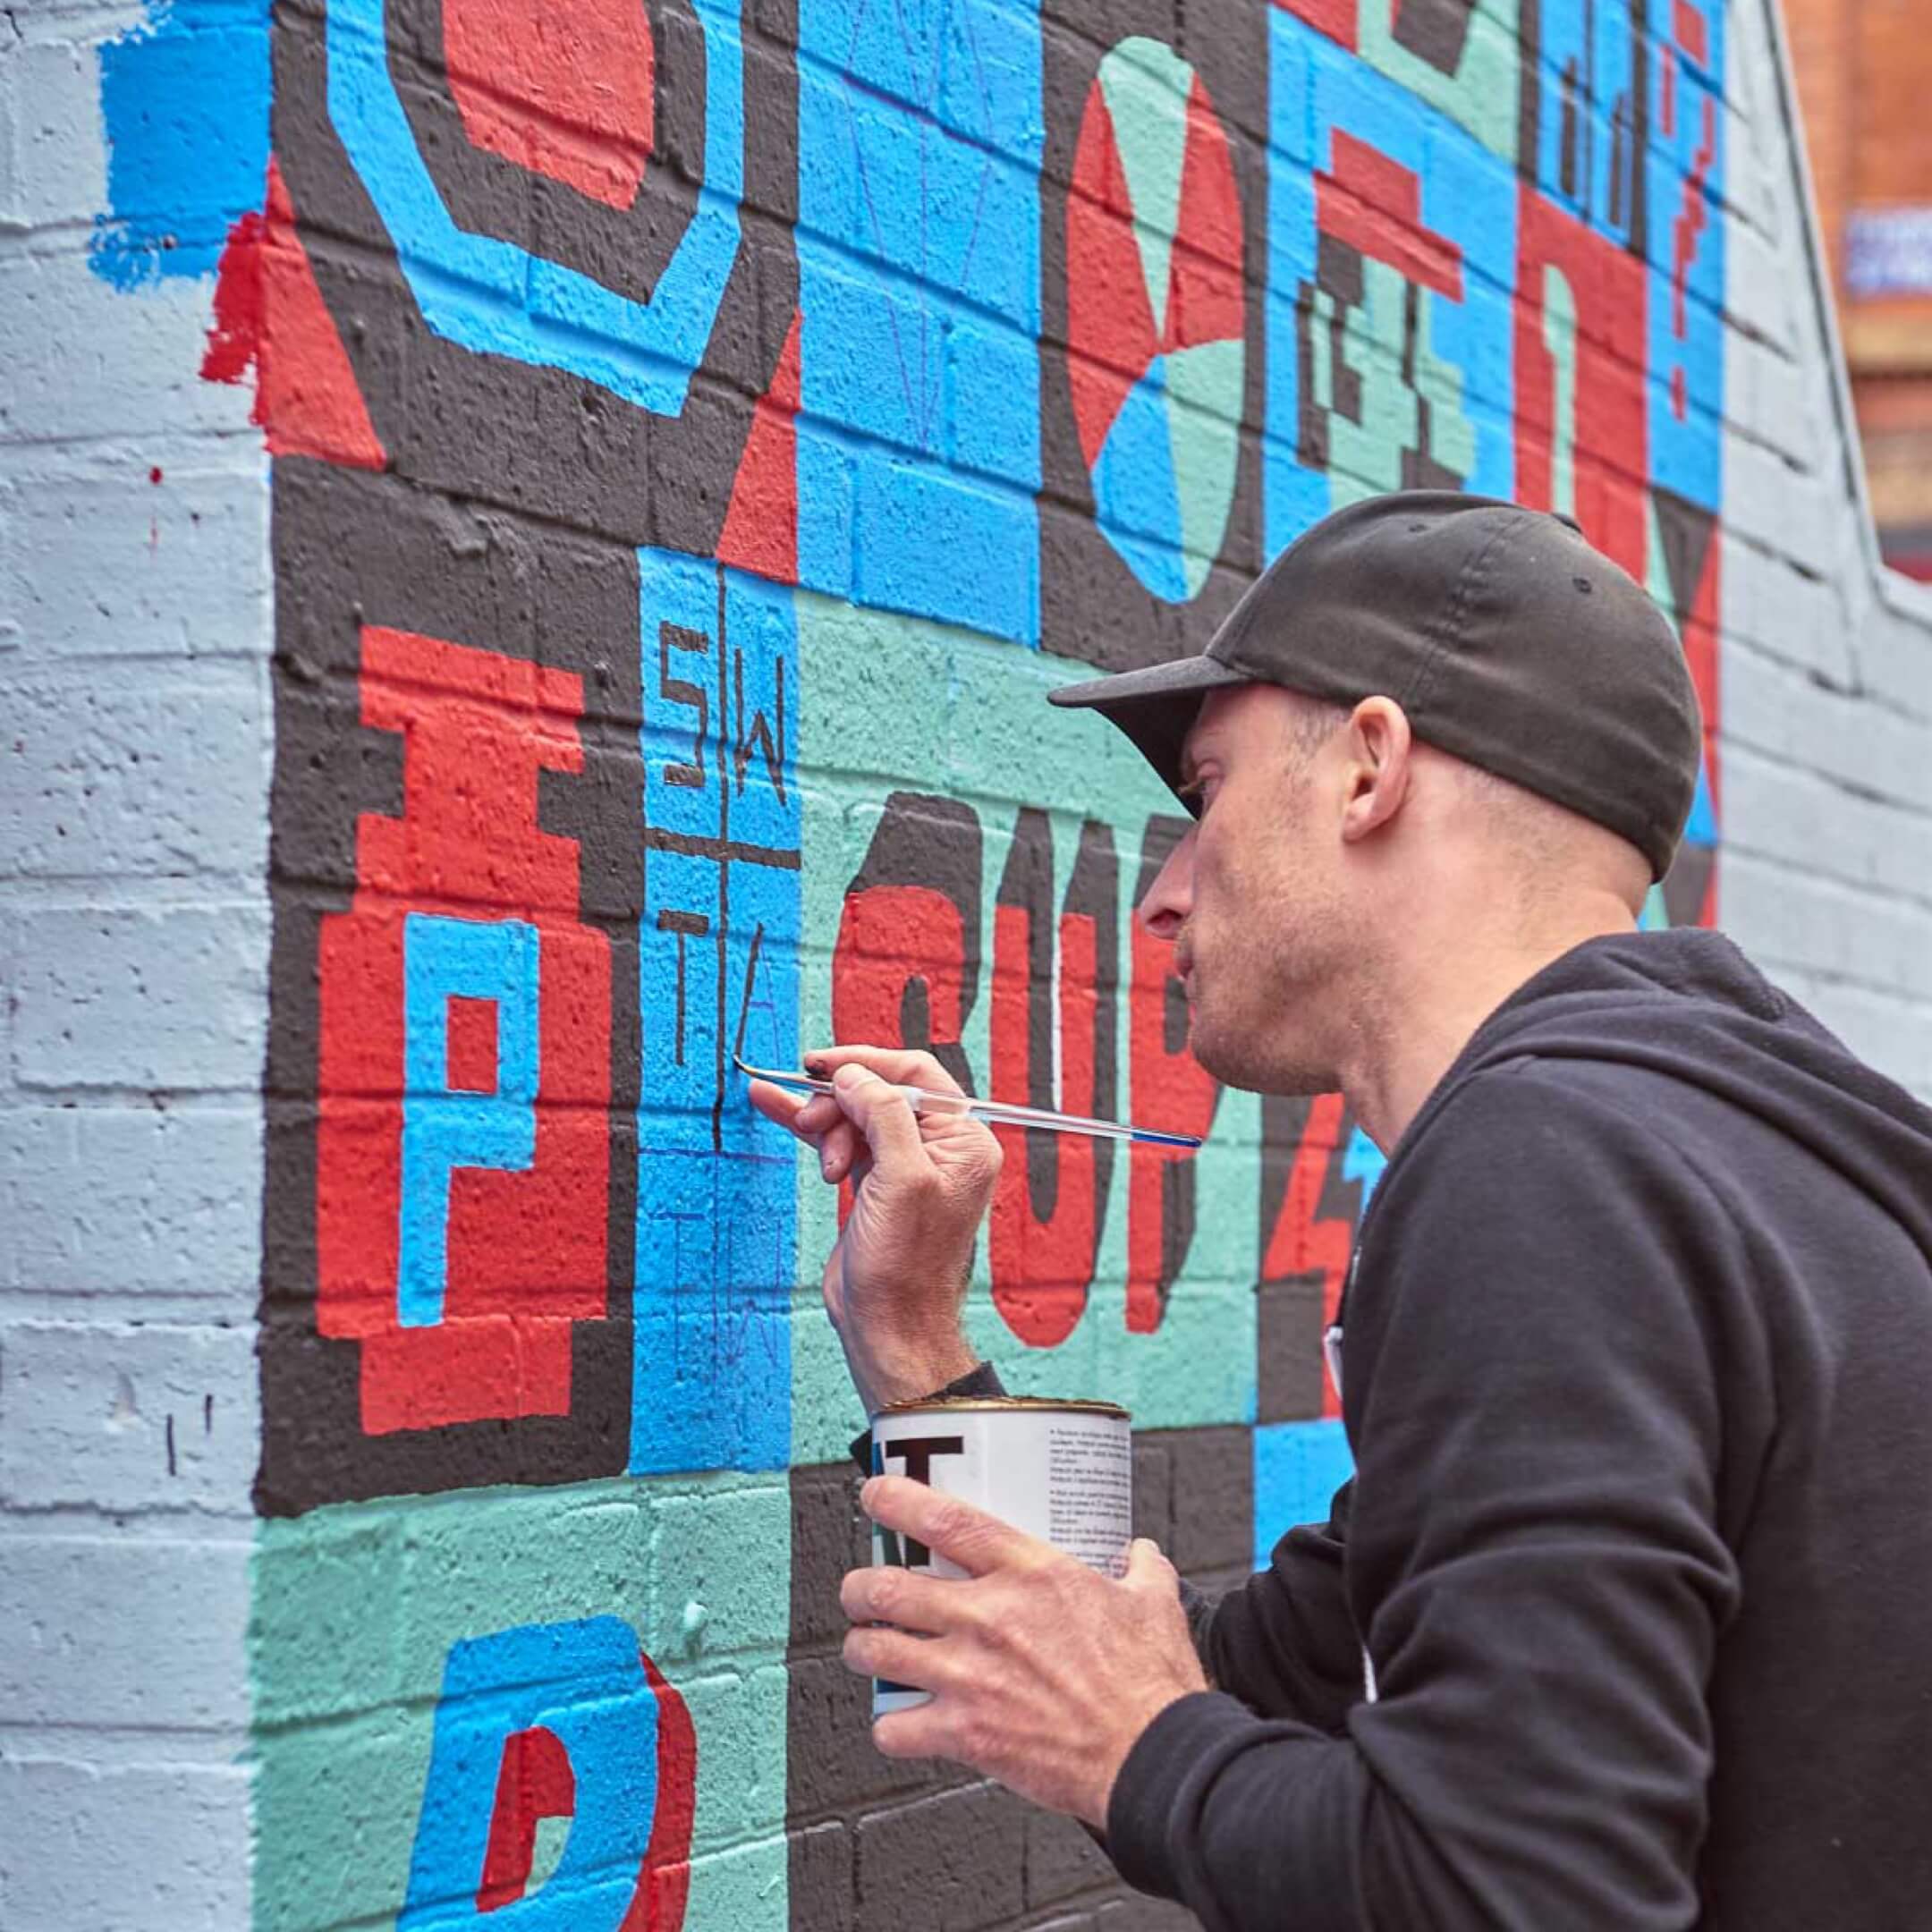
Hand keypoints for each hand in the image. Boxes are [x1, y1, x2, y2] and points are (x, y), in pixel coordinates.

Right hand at [748, 1045, 1000, 1411]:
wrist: (887, 1326)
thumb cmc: (906, 1267)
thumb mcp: (902, 1180)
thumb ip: (884, 1115)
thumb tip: (856, 1074)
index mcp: (964, 1141)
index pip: (917, 1075)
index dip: (869, 1063)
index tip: (824, 1065)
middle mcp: (938, 1149)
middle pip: (880, 1093)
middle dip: (840, 1100)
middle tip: (812, 1119)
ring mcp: (903, 1166)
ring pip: (855, 1115)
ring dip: (823, 1120)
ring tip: (804, 1136)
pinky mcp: (873, 1184)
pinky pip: (838, 1139)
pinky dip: (808, 1126)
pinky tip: (773, 1105)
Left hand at [840, 1476, 1207, 1826]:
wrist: (1155, 1757)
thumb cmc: (1154, 1682)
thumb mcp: (1153, 1602)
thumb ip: (1140, 1569)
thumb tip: (1139, 1553)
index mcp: (1029, 1573)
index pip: (942, 1518)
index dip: (895, 1499)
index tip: (874, 1494)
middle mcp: (988, 1617)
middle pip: (887, 1587)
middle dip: (858, 1587)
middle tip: (858, 1590)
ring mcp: (970, 1677)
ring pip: (876, 1652)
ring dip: (860, 1649)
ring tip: (863, 1648)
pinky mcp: (968, 1734)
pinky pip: (895, 1729)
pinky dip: (889, 1727)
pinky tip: (899, 1724)